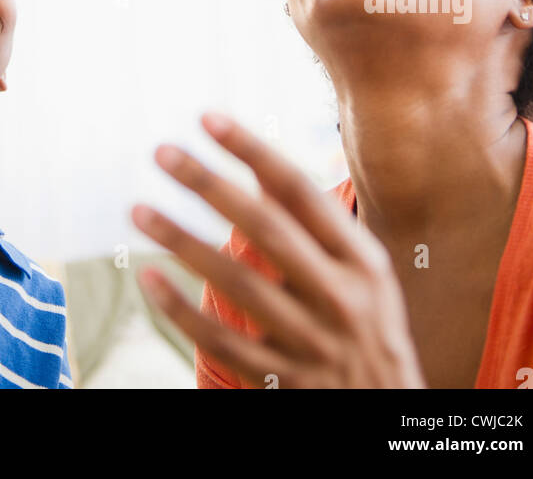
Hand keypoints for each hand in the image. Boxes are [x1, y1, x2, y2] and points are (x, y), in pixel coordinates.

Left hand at [132, 113, 424, 388]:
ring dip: (182, 242)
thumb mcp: (364, 273)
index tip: (207, 118)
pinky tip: (149, 280)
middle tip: (162, 151)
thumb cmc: (370, 327)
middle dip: (210, 185)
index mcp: (363, 260)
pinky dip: (182, 312)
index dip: (253, 150)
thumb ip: (317, 225)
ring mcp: (312, 343)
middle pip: (266, 229)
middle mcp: (341, 297)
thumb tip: (261, 167)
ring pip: (237, 286)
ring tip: (139, 210)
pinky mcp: (285, 383)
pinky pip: (223, 344)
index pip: (300, 191)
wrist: (393, 415)